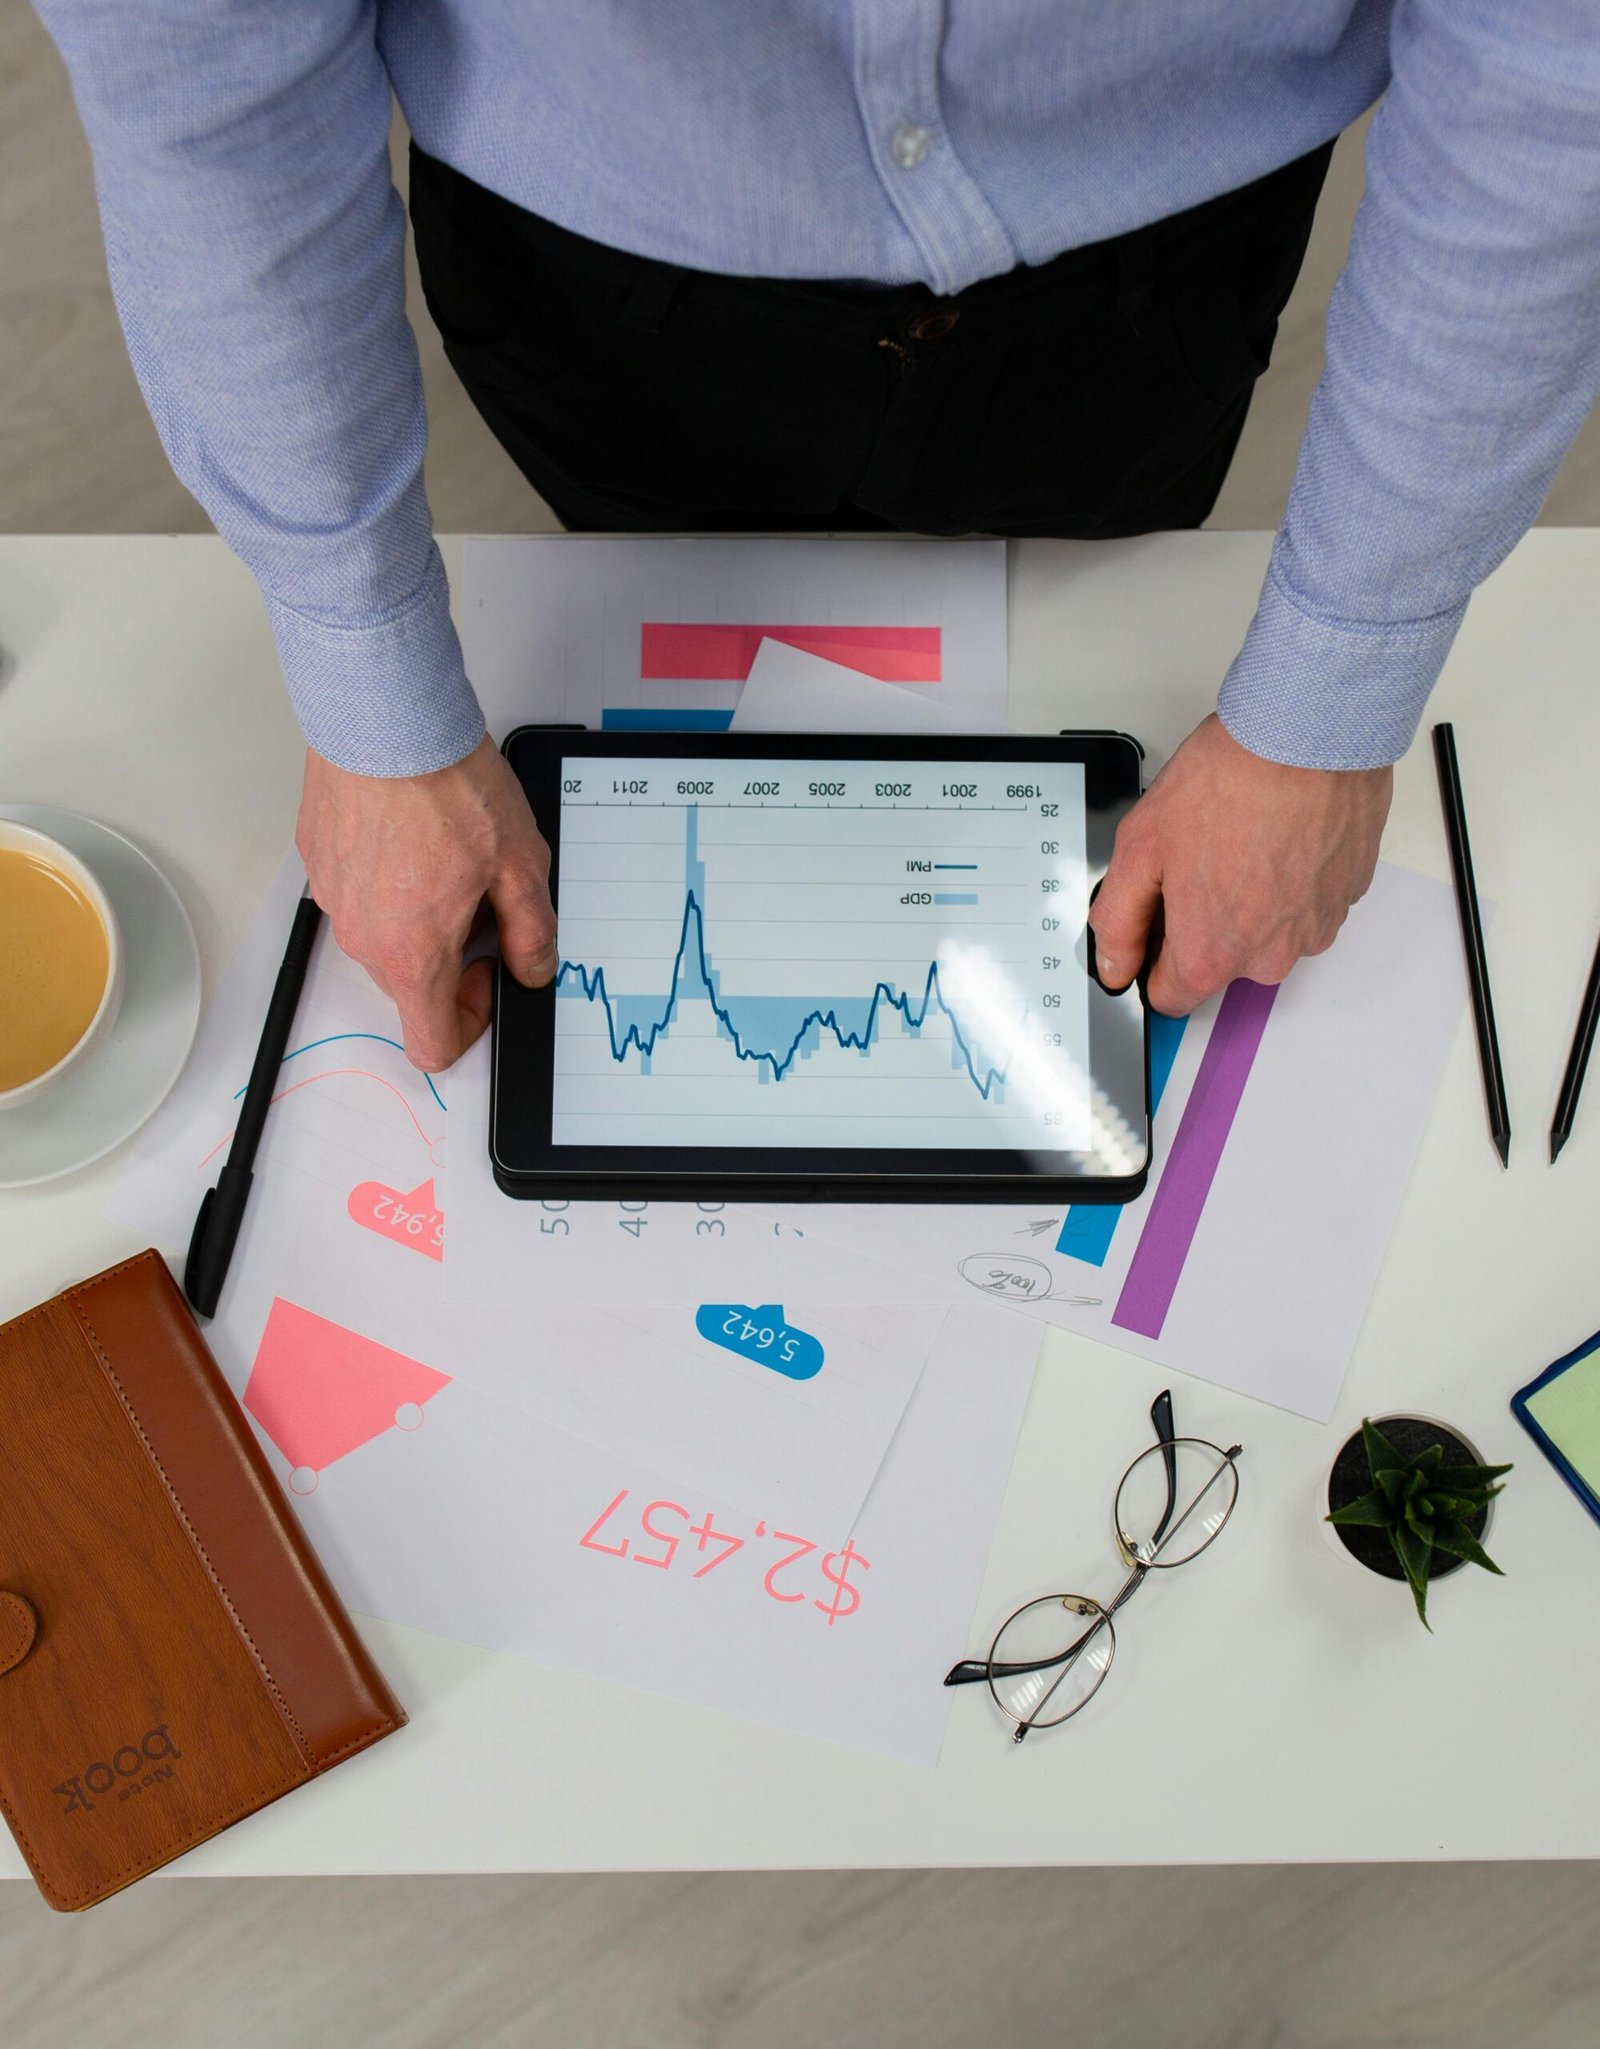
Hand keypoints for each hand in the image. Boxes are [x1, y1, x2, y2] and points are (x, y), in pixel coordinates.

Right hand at [295, 735, 556, 1069]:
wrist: (385, 717)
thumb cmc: (447, 785)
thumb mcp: (520, 865)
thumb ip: (531, 932)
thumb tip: (532, 968)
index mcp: (412, 953)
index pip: (431, 1042)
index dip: (470, 1022)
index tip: (490, 974)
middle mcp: (362, 936)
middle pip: (408, 985)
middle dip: (450, 958)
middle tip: (481, 899)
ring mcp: (333, 898)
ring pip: (382, 937)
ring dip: (418, 918)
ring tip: (448, 856)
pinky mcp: (318, 860)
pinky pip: (358, 893)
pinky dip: (387, 881)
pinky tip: (414, 833)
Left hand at [1088, 714, 1391, 1014]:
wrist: (1308, 733)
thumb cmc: (1231, 781)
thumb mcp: (1140, 847)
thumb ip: (1118, 920)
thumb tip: (1114, 963)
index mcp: (1212, 954)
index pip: (1170, 997)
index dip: (1152, 962)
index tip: (1155, 925)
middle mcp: (1270, 956)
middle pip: (1220, 963)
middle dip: (1203, 921)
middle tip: (1198, 859)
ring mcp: (1315, 928)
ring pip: (1267, 933)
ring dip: (1251, 899)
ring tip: (1240, 840)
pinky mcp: (1346, 896)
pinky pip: (1305, 903)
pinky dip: (1290, 879)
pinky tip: (1275, 835)